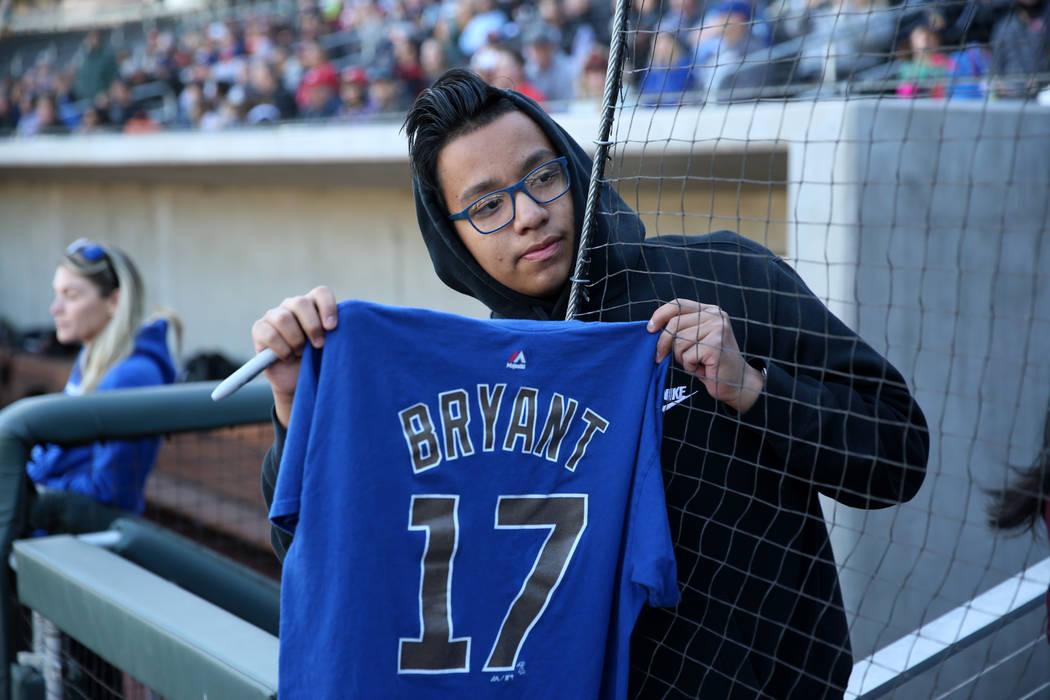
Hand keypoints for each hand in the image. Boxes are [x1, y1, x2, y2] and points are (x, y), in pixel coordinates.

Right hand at [250, 286, 337, 425]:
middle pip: (301, 303)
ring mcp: (274, 315)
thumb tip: (349, 327)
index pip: (321, 293)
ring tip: (301, 353)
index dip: (327, 307)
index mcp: (314, 304)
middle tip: (319, 346)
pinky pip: (269, 333)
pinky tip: (288, 357)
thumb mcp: (332, 346)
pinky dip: (281, 348)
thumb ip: (338, 332)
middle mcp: (293, 306)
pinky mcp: (260, 329)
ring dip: (296, 340)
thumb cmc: (320, 361)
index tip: (332, 328)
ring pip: (283, 318)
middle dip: (312, 327)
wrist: (300, 382)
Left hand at [648, 299, 764, 413]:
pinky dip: (690, 367)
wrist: (736, 383)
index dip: (660, 315)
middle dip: (664, 344)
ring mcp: (717, 329)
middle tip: (660, 357)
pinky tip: (703, 368)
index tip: (650, 329)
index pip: (678, 304)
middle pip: (674, 324)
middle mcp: (715, 316)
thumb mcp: (694, 340)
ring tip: (697, 363)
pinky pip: (687, 356)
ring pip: (679, 342)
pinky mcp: (716, 345)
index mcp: (710, 311)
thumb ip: (680, 329)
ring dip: (682, 358)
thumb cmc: (711, 363)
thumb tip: (652, 328)